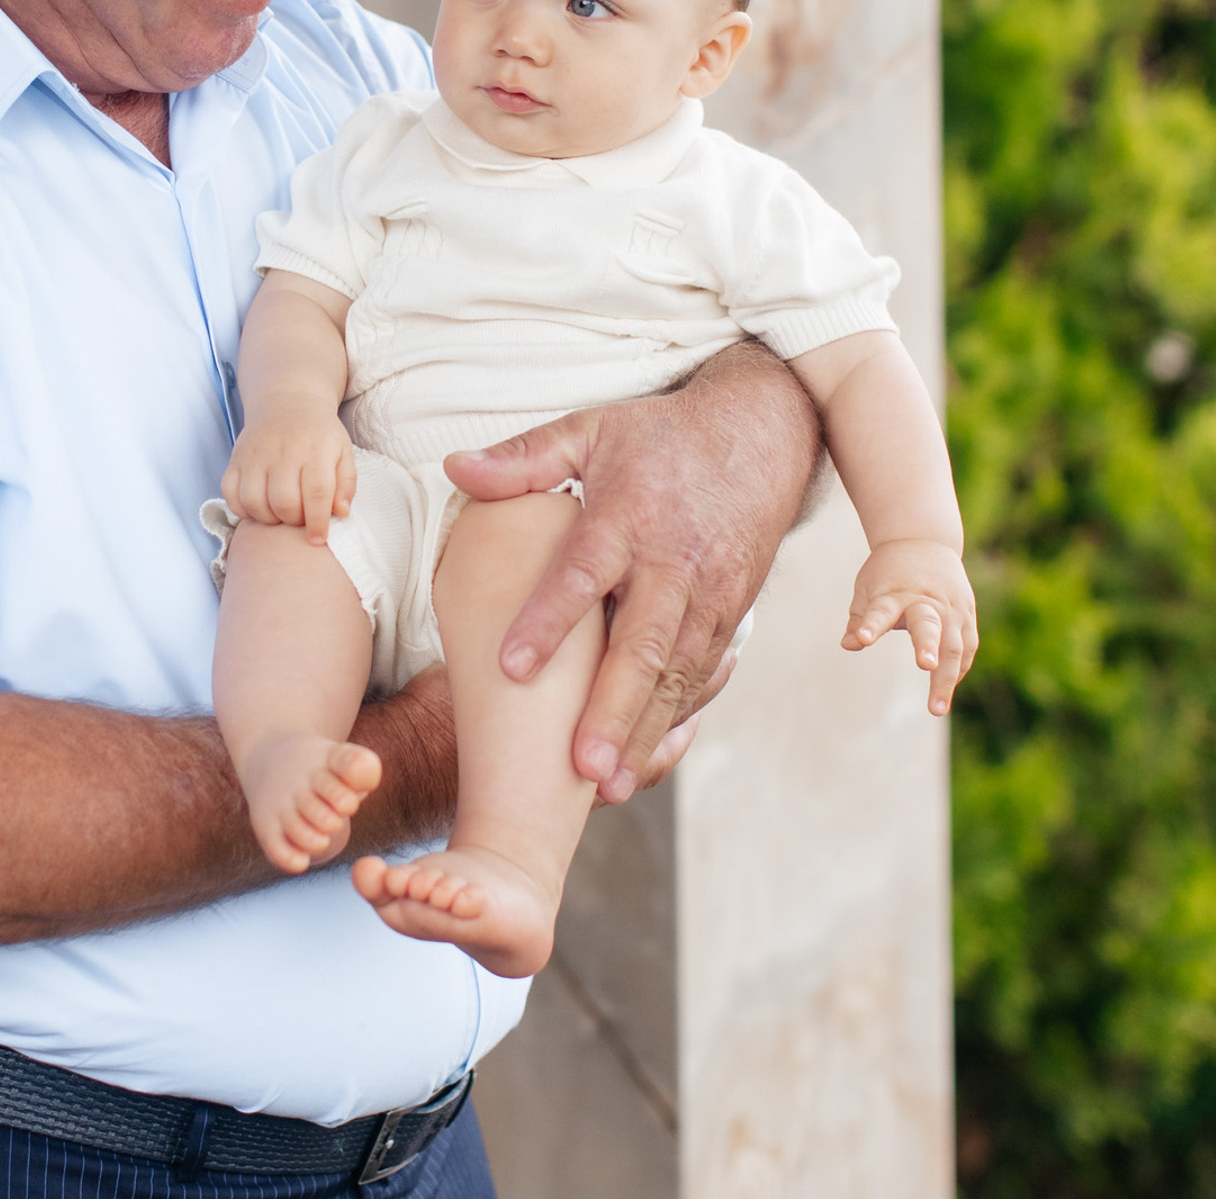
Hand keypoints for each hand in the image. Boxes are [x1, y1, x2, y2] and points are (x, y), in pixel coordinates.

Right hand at [222, 402, 356, 542]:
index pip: (316, 493)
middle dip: (293, 520)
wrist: (288, 402)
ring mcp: (255, 455)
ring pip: (255, 502)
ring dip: (269, 518)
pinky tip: (259, 507)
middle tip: (300, 518)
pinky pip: (231, 494)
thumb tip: (341, 513)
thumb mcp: (343, 452)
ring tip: (280, 513)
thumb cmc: (319, 434)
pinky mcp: (235, 459)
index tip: (318, 538)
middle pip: (283, 502)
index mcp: (315, 450)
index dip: (317, 522)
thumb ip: (346, 484)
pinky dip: (243, 509)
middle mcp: (283, 452)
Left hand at [444, 341, 819, 804]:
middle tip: (579, 769)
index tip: (510, 668)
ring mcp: (710, 593)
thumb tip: (454, 468)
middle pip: (642, 645)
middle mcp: (673, 562)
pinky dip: (679, 720)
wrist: (761, 433)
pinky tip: (648, 759)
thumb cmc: (660, 436)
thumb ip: (524, 458)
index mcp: (628, 515)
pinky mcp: (733, 614)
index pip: (583, 574)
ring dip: (644, 732)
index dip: (548, 622)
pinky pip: (706, 675)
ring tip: (608, 785)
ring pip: (677, 675)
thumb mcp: (590, 430)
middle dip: (611, 711)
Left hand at [843, 538, 977, 714]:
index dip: (871, 625)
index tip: (863, 639)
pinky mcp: (967, 616)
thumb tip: (849, 645)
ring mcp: (951, 609)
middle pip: (929, 625)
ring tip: (936, 708)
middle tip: (925, 666)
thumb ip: (860, 619)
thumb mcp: (867, 587)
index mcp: (895, 592)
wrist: (923, 540)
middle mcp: (927, 601)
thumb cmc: (888, 571)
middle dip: (928, 646)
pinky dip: (958, 670)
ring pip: (954, 646)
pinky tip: (946, 690)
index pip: (881, 610)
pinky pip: (966, 649)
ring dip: (947, 679)